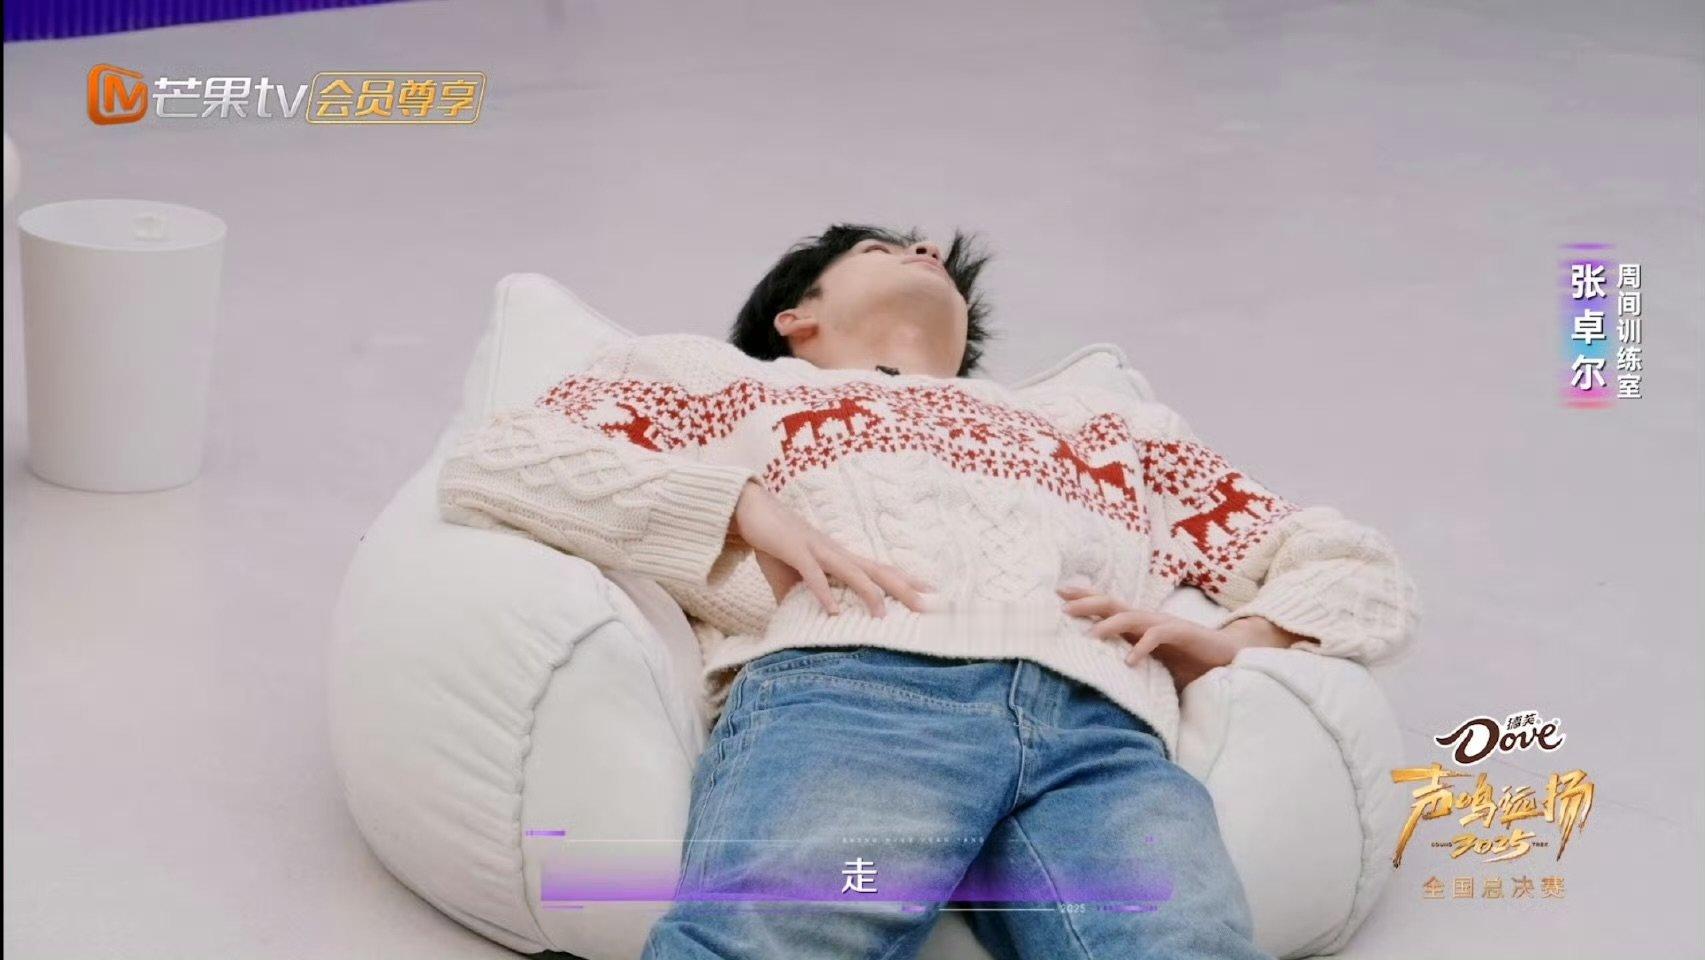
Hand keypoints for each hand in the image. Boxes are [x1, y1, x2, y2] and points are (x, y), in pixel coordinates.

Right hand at [732, 479, 932, 616]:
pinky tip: (833, 611)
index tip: (930, 593)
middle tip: (928, 605)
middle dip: (904, 588)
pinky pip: (813, 574)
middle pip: (877, 571)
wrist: (749, 511)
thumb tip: (802, 626)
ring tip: (883, 615)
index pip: (880, 570)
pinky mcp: (796, 550)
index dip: (906, 581)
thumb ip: (802, 599)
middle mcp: (836, 552)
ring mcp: (818, 549)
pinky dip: (824, 593)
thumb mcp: (791, 578)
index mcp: (839, 558)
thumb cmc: (774, 544)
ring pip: (852, 572)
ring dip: (869, 593)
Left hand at [1056, 584, 1297, 689]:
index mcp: (1139, 624)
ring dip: (1109, 624)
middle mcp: (1149, 619)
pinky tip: (1129, 662)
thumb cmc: (1189, 663)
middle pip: (1113, 603)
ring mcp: (1165, 624)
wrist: (1230, 658)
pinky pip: (1159, 635)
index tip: (1057, 595)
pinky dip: (1143, 647)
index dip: (1084, 598)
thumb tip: (1098, 683)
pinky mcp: (1183, 633)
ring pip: (1131, 615)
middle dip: (1087, 602)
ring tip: (1089, 636)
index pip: (1107, 606)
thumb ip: (1130, 667)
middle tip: (1062, 607)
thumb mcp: (1153, 666)